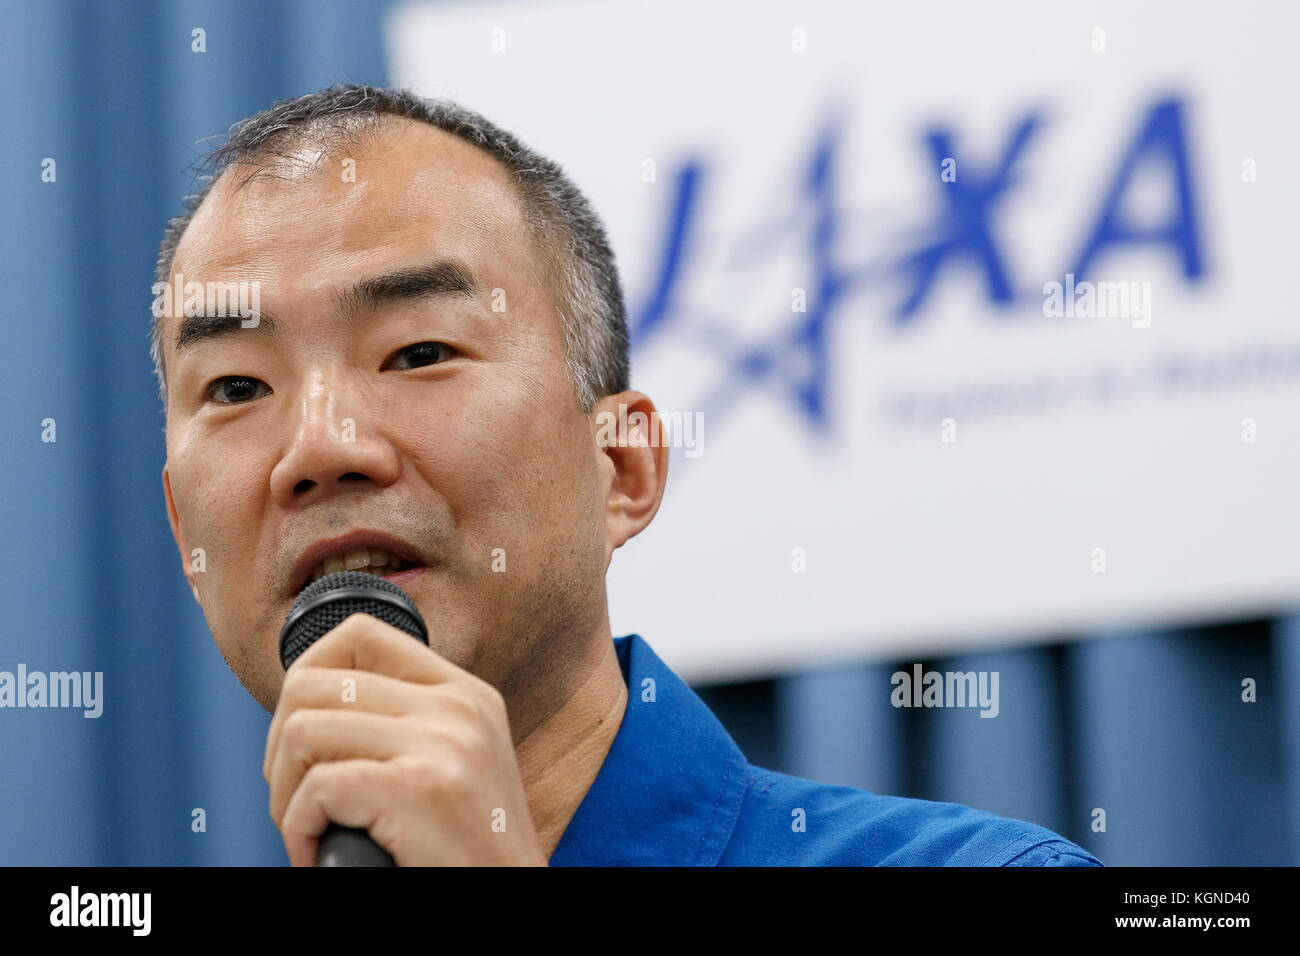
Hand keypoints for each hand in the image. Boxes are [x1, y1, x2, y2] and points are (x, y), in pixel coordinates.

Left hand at [263, 612, 547, 865]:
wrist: (510, 901)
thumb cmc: (470, 855)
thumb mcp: (458, 764)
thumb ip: (406, 724)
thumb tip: (310, 703)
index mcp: (466, 695)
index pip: (361, 634)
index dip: (308, 672)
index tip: (303, 732)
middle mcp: (459, 708)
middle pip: (314, 682)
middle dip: (281, 745)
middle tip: (298, 795)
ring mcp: (443, 744)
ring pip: (302, 731)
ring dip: (284, 794)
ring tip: (310, 827)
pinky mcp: (419, 789)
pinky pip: (315, 789)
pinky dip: (297, 830)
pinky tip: (318, 853)